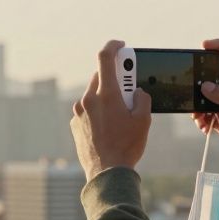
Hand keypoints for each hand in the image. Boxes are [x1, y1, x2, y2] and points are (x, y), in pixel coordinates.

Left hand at [70, 40, 151, 180]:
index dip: (114, 46)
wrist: (107, 173)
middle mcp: (88, 99)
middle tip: (130, 87)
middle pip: (101, 77)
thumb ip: (143, 98)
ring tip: (121, 115)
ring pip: (94, 95)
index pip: (105, 57)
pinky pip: (88, 110)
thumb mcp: (144, 120)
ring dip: (107, 98)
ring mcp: (78, 112)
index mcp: (105, 94)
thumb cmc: (126, 146)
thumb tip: (138, 92)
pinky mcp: (75, 124)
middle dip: (116, 79)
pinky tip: (109, 127)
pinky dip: (98, 112)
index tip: (121, 46)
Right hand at [191, 39, 218, 189]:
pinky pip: (208, 114)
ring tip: (198, 118)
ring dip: (200, 107)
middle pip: (215, 79)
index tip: (203, 46)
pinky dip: (203, 119)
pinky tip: (203, 128)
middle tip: (191, 94)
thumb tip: (205, 85)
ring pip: (208, 98)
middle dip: (201, 86)